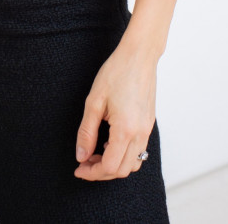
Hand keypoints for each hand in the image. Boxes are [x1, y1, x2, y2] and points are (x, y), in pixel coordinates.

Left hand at [74, 35, 156, 179]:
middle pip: (122, 170)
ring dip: (114, 165)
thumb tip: (81, 156)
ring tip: (96, 152)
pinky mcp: (149, 123)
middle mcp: (140, 134)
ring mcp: (147, 129)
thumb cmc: (116, 72)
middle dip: (101, 172)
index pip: (109, 167)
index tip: (79, 168)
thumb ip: (87, 132)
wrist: (139, 55)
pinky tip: (110, 142)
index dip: (92, 172)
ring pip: (133, 163)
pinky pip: (139, 150)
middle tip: (84, 162)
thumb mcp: (94, 101)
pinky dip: (124, 154)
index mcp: (125, 129)